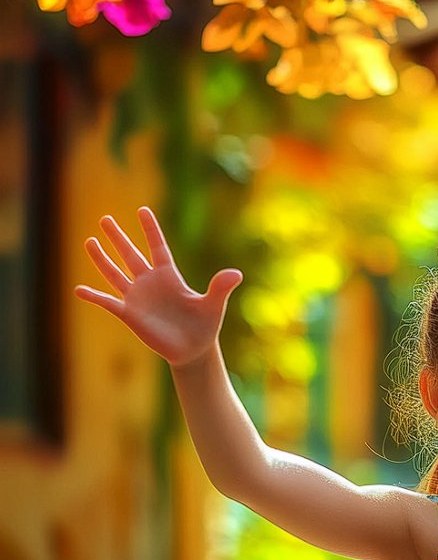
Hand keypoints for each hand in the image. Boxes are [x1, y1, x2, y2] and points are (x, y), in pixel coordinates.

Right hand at [75, 207, 242, 367]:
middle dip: (118, 237)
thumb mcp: (214, 305)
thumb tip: (236, 274)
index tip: (142, 210)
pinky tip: (79, 290)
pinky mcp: (129, 315)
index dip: (150, 229)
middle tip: (105, 218)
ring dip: (102, 259)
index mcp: (170, 276)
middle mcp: (151, 283)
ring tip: (89, 241)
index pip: (158, 247)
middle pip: (131, 255)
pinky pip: (108, 302)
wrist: (193, 350)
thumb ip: (220, 288)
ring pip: (115, 274)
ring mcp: (138, 298)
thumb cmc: (205, 326)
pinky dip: (94, 297)